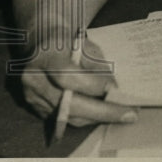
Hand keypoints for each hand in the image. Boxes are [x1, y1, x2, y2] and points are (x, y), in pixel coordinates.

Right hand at [19, 36, 137, 126]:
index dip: (93, 85)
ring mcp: (32, 96)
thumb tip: (115, 90)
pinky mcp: (35, 108)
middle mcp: (34, 79)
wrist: (43, 43)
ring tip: (122, 115)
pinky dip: (86, 117)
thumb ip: (98, 66)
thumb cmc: (69, 41)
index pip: (68, 76)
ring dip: (97, 118)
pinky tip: (104, 114)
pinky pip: (64, 119)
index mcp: (46, 56)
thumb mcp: (86, 45)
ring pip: (69, 116)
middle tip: (129, 114)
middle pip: (68, 103)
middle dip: (102, 111)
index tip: (116, 90)